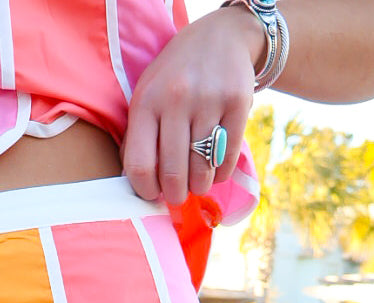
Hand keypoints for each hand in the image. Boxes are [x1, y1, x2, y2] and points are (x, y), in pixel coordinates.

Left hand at [122, 6, 264, 208]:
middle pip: (173, 173)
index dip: (146, 191)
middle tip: (178, 194)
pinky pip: (227, 159)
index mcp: (146, 102)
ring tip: (197, 182)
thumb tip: (135, 184)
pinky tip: (215, 167)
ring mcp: (208, 100)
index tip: (154, 194)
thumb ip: (137, 136)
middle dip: (175, 195)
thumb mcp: (147, 95)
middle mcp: (176, 100)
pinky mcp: (237, 103)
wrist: (221, 37)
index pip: (140, 165)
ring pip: (201, 169)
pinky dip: (220, 173)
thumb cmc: (175, 76)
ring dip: (199, 186)